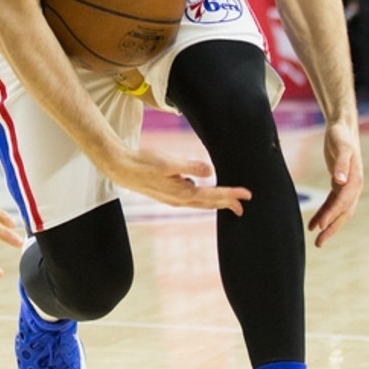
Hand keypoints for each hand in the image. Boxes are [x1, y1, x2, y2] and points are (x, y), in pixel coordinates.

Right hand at [107, 146, 250, 214]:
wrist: (121, 168)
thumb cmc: (144, 163)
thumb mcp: (169, 163)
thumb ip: (190, 166)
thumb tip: (210, 171)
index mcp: (183, 193)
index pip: (214, 194)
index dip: (231, 195)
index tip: (247, 195)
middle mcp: (180, 200)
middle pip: (209, 203)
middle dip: (227, 204)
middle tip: (243, 206)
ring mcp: (173, 199)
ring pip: (200, 203)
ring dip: (216, 203)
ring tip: (228, 202)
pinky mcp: (167, 195)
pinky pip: (191, 200)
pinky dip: (203, 199)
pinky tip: (203, 194)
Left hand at [308, 121, 363, 246]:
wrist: (344, 127)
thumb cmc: (340, 136)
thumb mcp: (341, 147)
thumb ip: (341, 164)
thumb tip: (340, 181)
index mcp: (355, 180)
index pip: (342, 202)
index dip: (331, 215)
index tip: (320, 227)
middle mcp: (354, 186)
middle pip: (344, 212)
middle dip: (332, 228)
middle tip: (319, 243)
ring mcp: (348, 186)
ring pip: (339, 211)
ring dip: (329, 224)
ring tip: (315, 237)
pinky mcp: (341, 184)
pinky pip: (334, 203)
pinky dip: (325, 213)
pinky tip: (315, 222)